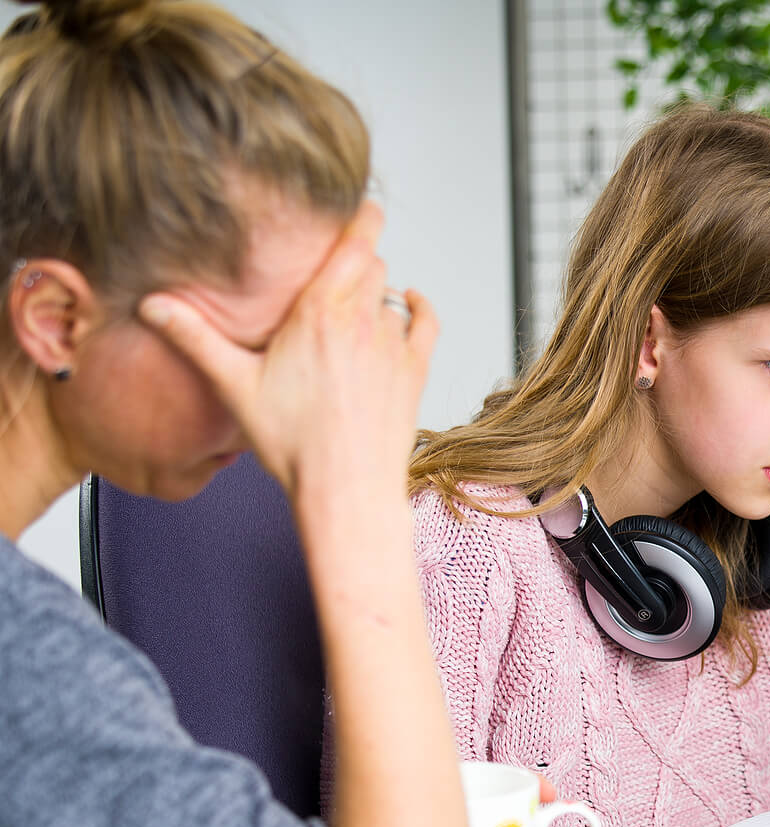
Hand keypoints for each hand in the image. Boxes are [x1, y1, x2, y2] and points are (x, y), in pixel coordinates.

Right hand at [136, 200, 436, 509]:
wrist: (347, 488)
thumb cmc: (293, 443)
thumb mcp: (235, 386)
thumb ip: (195, 338)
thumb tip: (153, 306)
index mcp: (320, 314)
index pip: (353, 245)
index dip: (360, 217)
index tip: (360, 203)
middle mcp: (364, 321)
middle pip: (369, 266)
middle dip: (353, 261)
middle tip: (333, 264)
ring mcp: (394, 345)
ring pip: (391, 295)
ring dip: (375, 292)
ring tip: (352, 304)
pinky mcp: (415, 370)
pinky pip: (425, 321)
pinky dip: (417, 306)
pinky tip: (408, 301)